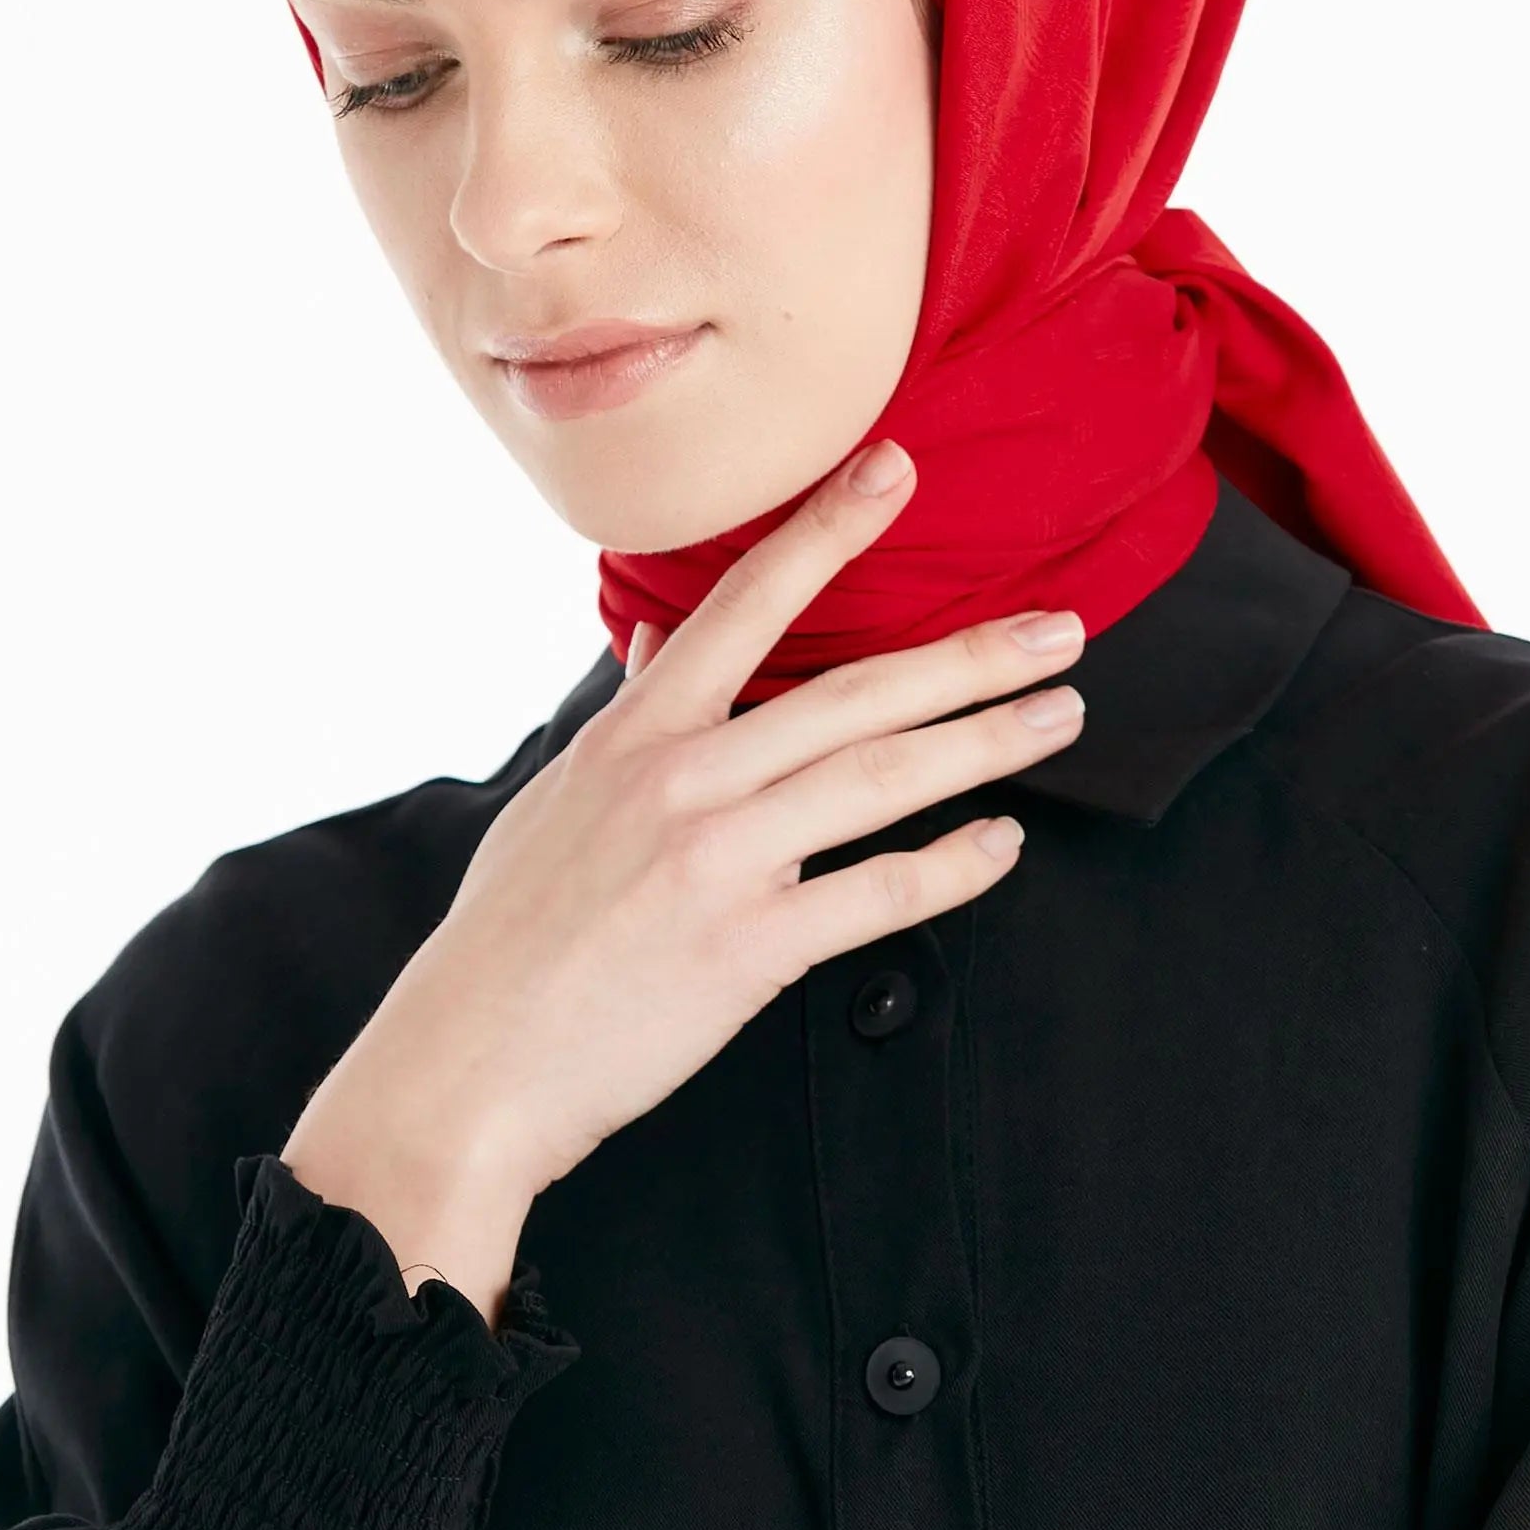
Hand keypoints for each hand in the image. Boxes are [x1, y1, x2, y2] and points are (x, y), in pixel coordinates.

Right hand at [282, 435, 1085, 1309]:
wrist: (469, 1062)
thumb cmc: (510, 940)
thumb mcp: (557, 800)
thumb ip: (625, 714)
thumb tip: (660, 639)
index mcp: (636, 735)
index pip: (746, 601)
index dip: (827, 529)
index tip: (895, 467)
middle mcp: (683, 778)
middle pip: (855, 691)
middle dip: (970, 654)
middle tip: (1060, 627)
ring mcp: (718, 859)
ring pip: (882, 778)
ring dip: (987, 741)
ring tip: (1061, 714)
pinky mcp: (747, 947)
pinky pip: (874, 893)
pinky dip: (950, 867)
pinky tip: (1003, 844)